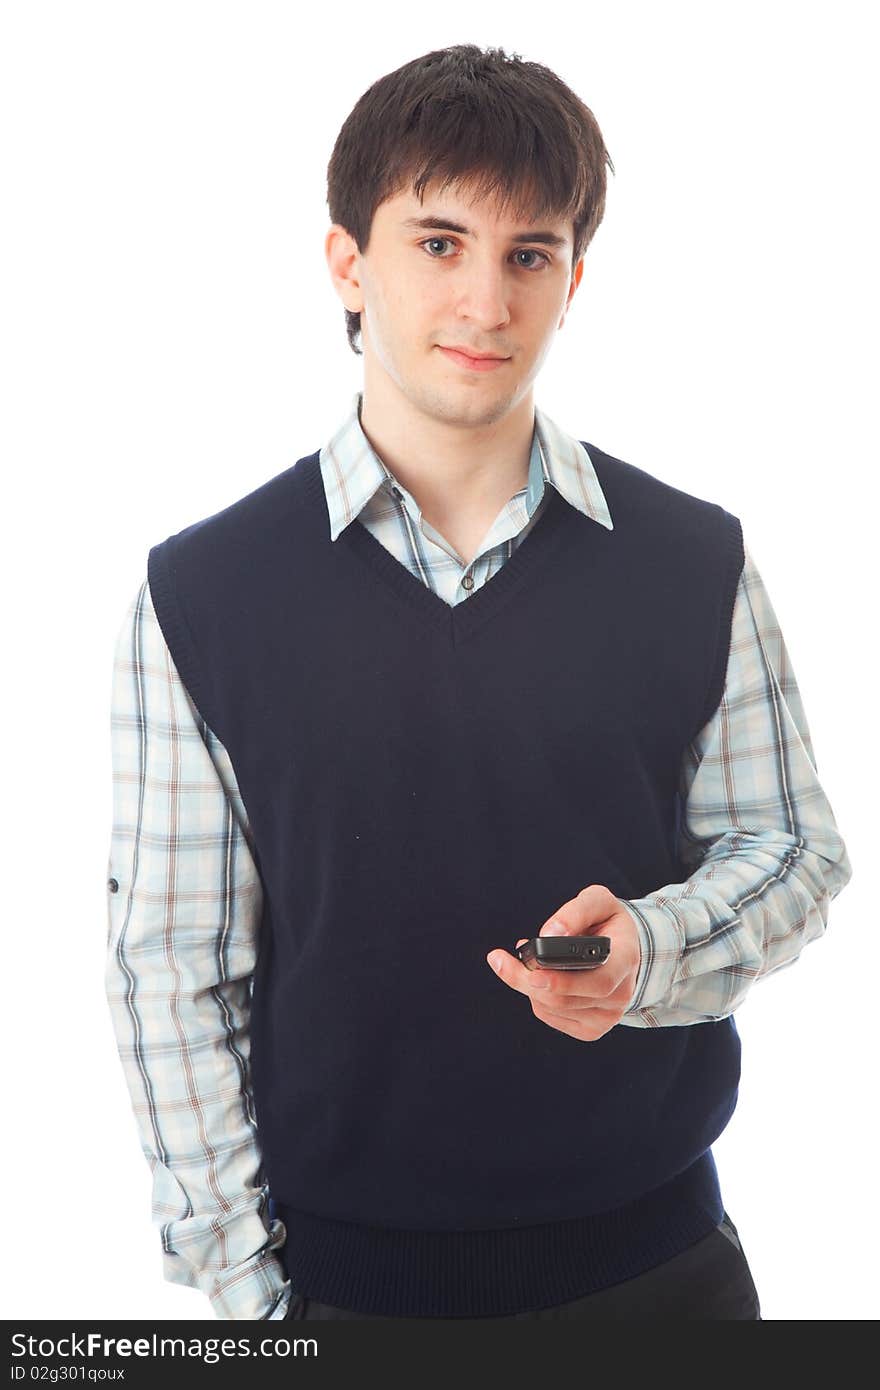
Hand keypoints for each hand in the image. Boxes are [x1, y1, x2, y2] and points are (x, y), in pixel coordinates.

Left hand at [486, 885, 641, 1041]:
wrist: (623, 948)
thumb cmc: (607, 922)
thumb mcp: (599, 901)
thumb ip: (576, 911)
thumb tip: (549, 934)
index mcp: (626, 961)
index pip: (598, 982)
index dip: (563, 982)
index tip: (533, 972)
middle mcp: (620, 995)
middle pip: (563, 1000)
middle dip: (525, 980)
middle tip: (499, 960)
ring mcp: (607, 1017)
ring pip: (551, 1009)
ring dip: (527, 986)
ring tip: (525, 961)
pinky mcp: (591, 1029)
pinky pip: (550, 1017)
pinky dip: (535, 997)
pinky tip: (539, 979)